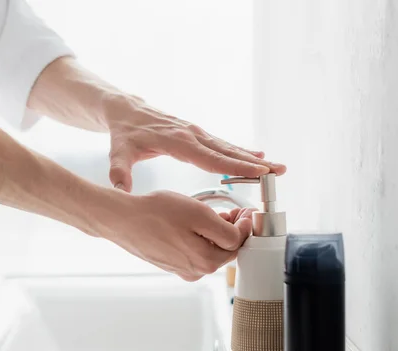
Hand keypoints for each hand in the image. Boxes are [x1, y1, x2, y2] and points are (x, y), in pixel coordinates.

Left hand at [104, 96, 286, 191]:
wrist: (125, 111)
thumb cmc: (123, 133)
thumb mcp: (118, 152)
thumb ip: (119, 171)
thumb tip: (121, 191)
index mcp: (177, 141)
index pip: (210, 157)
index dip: (235, 165)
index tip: (258, 170)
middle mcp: (191, 135)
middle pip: (227, 151)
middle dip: (254, 163)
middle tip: (280, 171)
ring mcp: (196, 133)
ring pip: (228, 147)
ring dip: (252, 157)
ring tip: (277, 167)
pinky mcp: (196, 134)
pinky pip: (221, 145)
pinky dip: (239, 151)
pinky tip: (256, 157)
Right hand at [105, 190, 254, 280]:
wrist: (122, 219)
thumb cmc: (156, 213)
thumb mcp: (199, 214)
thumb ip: (226, 229)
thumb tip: (241, 234)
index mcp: (206, 262)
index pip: (238, 244)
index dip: (245, 225)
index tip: (246, 210)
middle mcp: (195, 271)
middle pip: (225, 250)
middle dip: (233, 229)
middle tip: (233, 209)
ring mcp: (182, 269)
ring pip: (209, 250)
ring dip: (216, 233)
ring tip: (214, 213)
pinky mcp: (171, 264)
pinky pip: (193, 251)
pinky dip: (199, 238)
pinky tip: (193, 223)